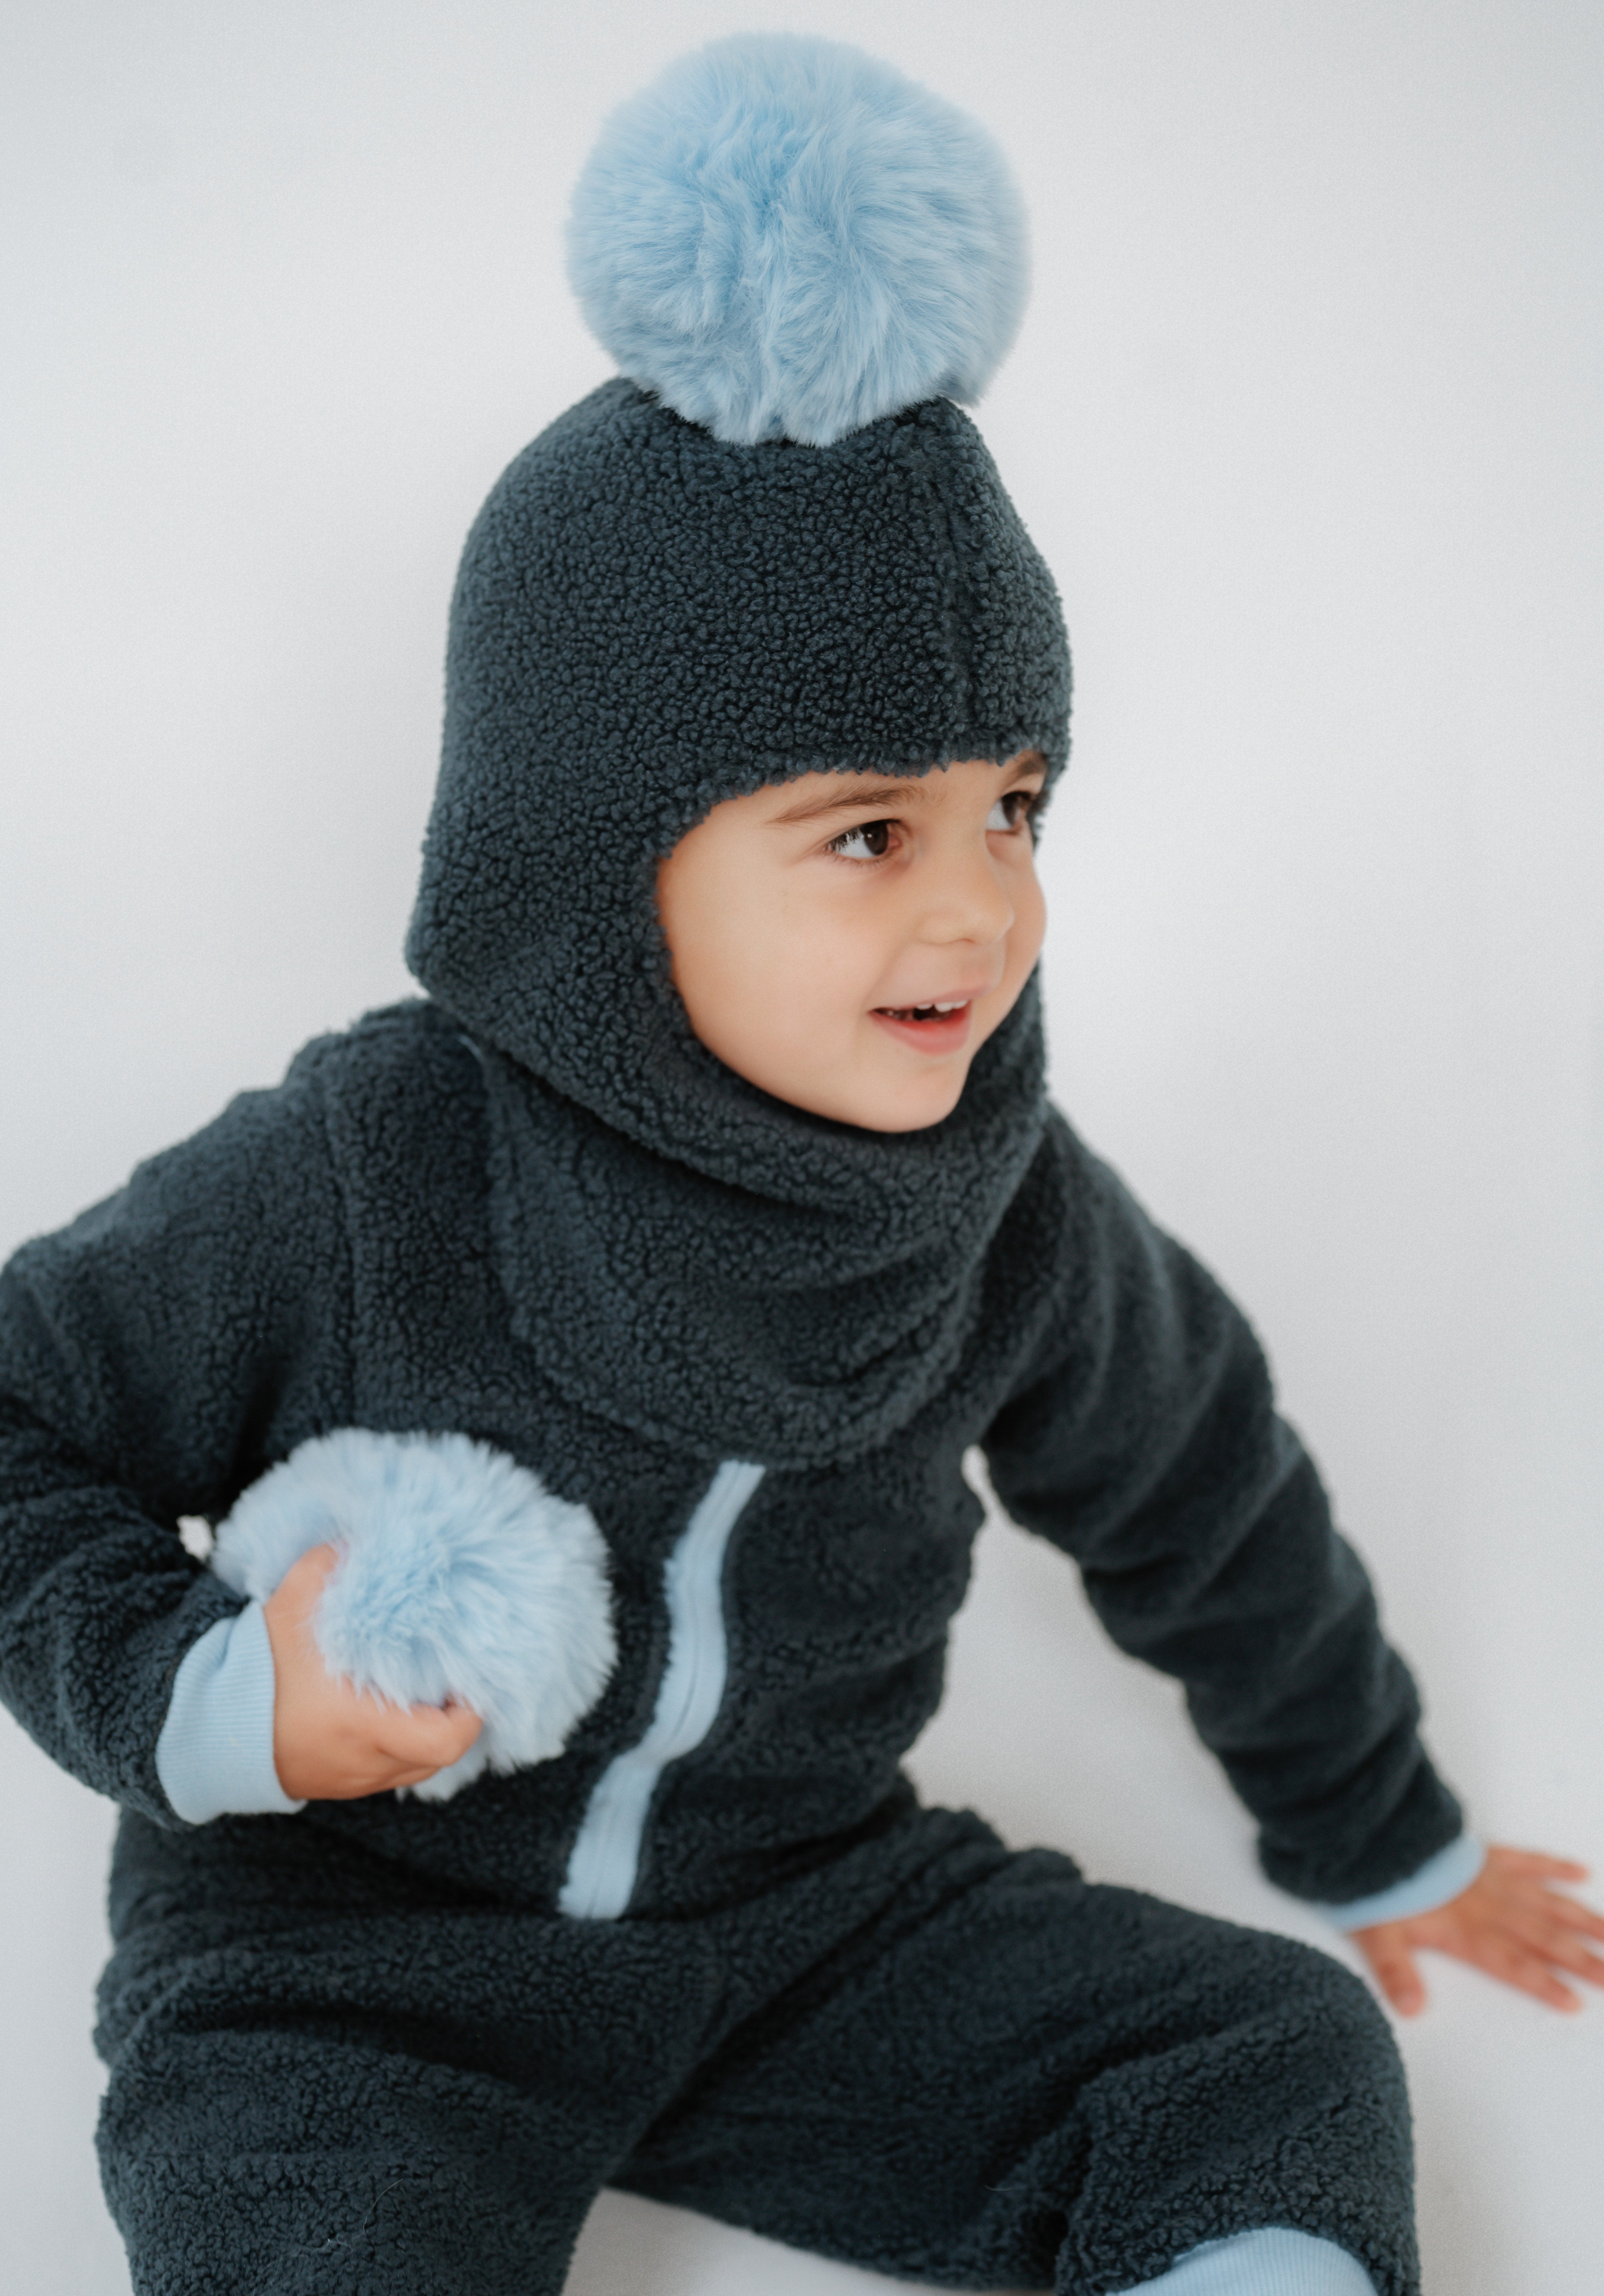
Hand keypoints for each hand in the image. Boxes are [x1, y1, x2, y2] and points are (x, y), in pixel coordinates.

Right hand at [263, 1543, 481, 1800]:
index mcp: (363, 1725)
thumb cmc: (252, 1671)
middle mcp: (365, 1761)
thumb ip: (329, 1565)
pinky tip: (393, 1711)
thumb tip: (362, 1538)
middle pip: (441, 1757)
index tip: (469, 1681)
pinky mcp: (338, 1785)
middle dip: (456, 1721)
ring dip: (429, 1735)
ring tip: (428, 1693)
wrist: (201, 1727)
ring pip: (417, 1768)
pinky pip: (389, 1772)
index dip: (471, 1714)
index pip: (446, 1740)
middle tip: (453, 1681)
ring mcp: (353, 1779)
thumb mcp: (291, 1606)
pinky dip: (402, 1747)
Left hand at [1352, 1845, 1603, 2014]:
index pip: (1512, 1964)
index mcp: (1465, 1930)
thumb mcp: (1376, 1932)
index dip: (1544, 1984)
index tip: (1575, 2002)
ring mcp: (1490, 1878)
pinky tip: (1581, 1872)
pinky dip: (1555, 1867)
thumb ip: (1396, 1971)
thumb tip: (1410, 2008)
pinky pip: (1528, 1859)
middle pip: (1542, 1938)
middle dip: (1581, 1960)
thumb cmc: (1377, 1883)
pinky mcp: (1485, 1854)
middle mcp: (1487, 1906)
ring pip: (1546, 1903)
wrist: (1374, 1829)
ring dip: (1581, 1921)